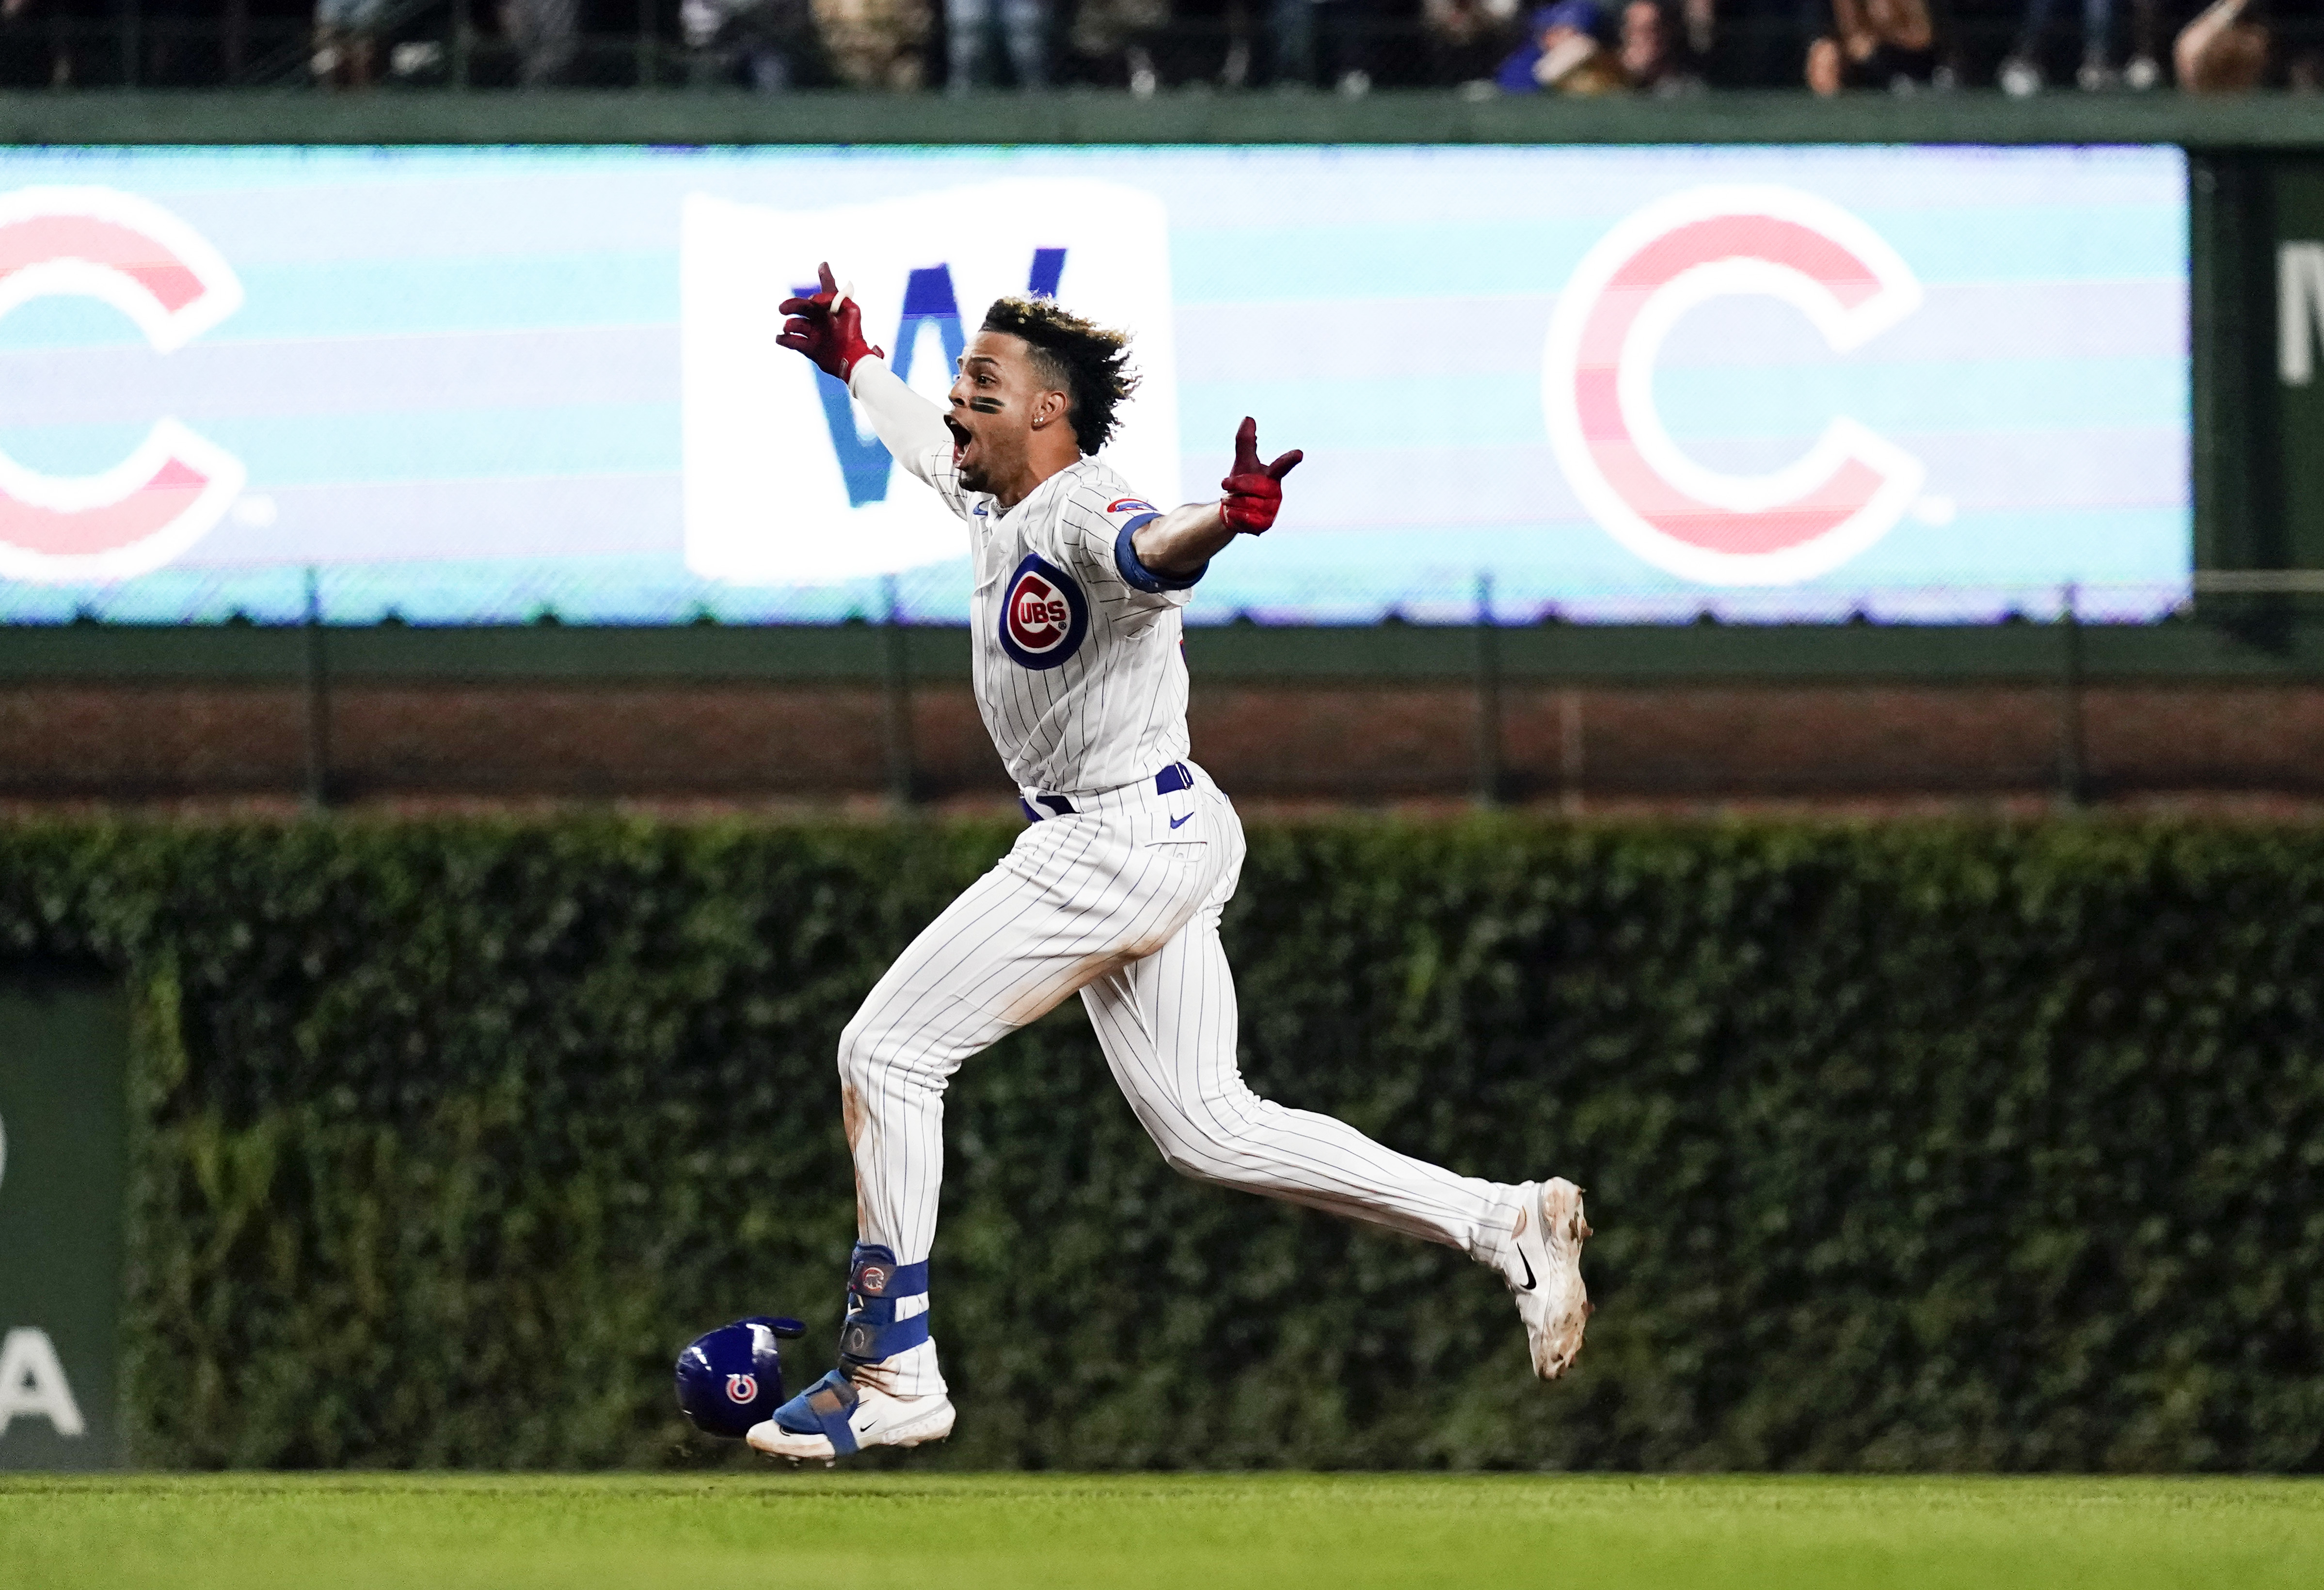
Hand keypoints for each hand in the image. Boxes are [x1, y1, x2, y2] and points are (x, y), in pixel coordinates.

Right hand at [777, 262, 883, 382]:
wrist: (852, 359)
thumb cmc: (853, 334)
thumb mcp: (849, 310)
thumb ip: (834, 298)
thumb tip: (813, 299)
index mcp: (832, 309)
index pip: (828, 289)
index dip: (826, 276)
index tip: (823, 265)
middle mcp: (822, 319)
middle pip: (803, 307)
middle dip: (791, 306)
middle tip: (782, 308)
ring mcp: (816, 334)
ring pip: (796, 325)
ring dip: (790, 325)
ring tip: (788, 328)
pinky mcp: (811, 348)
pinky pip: (794, 342)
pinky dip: (784, 339)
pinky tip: (779, 338)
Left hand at [1219, 417, 1301, 534]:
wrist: (1235, 510)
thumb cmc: (1243, 481)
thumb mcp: (1243, 461)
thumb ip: (1245, 441)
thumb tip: (1248, 418)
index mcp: (1273, 476)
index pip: (1282, 465)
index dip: (1290, 458)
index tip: (1299, 453)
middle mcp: (1275, 493)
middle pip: (1252, 485)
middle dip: (1236, 484)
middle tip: (1225, 484)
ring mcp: (1271, 511)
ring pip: (1245, 503)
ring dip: (1231, 500)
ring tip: (1232, 500)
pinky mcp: (1263, 526)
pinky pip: (1243, 519)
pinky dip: (1233, 515)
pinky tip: (1235, 514)